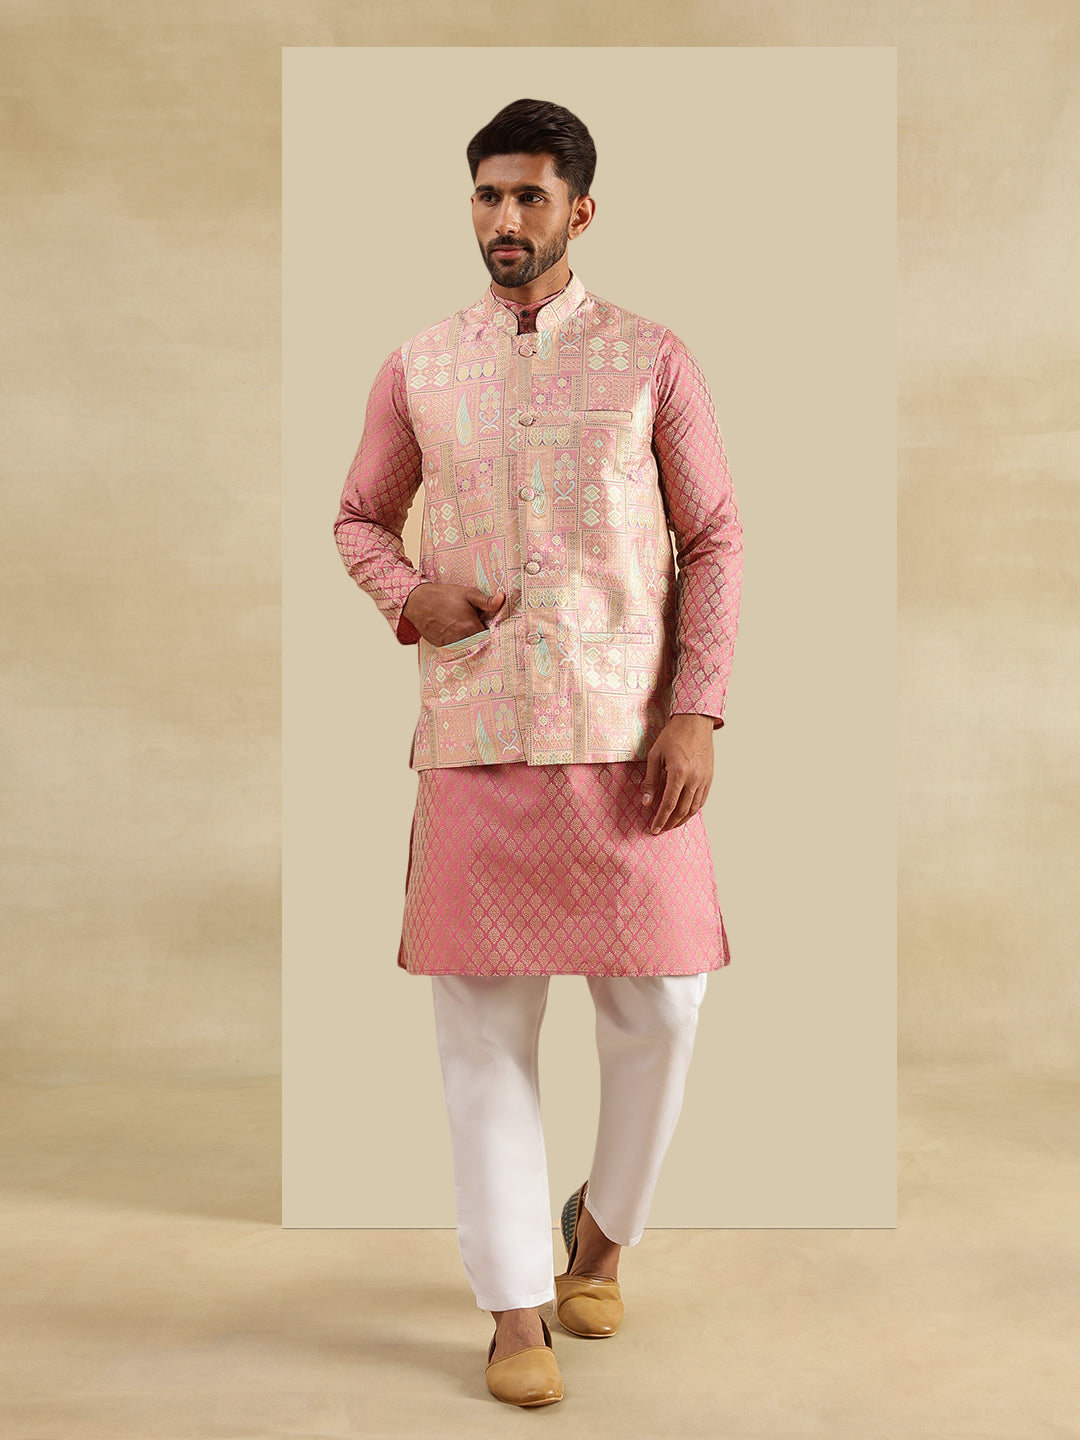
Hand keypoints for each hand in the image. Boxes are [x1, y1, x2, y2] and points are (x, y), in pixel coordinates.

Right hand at [401, 583, 505, 646]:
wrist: (419, 601)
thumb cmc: (444, 596)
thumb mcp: (468, 594)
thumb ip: (486, 600)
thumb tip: (502, 598)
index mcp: (471, 628)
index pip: (489, 636)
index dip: (490, 631)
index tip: (488, 626)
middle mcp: (462, 640)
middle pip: (478, 644)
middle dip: (480, 637)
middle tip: (476, 626)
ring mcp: (451, 645)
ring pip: (467, 647)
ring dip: (469, 641)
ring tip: (463, 628)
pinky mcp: (442, 647)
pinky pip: (455, 648)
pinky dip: (457, 643)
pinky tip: (453, 631)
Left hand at [641, 713, 714, 834]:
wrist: (695, 722)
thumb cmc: (673, 736)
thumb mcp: (655, 755)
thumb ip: (651, 780)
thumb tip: (646, 802)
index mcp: (678, 773)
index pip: (669, 804)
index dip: (661, 819)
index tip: (654, 829)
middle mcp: (694, 778)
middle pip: (682, 810)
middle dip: (670, 823)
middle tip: (661, 830)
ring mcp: (704, 779)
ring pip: (694, 808)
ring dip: (682, 820)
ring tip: (672, 825)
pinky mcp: (709, 777)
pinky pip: (702, 800)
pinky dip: (693, 810)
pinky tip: (685, 814)